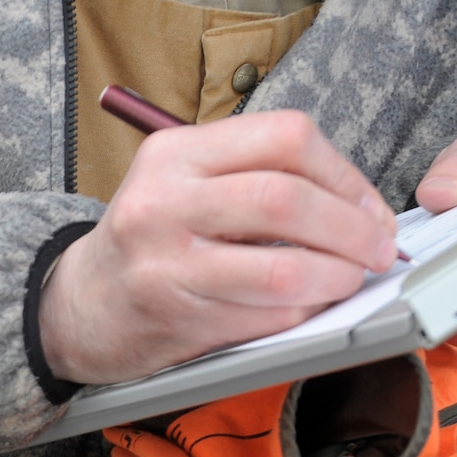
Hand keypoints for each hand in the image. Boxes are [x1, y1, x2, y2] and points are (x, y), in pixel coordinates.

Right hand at [40, 111, 398, 385]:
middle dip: (353, 228)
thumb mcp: (182, 183)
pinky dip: (305, 313)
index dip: (345, 174)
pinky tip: (310, 307)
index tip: (368, 206)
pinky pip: (265, 316)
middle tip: (379, 249)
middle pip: (287, 200)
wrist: (77, 308)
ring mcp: (167, 264)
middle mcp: (165, 202)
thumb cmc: (147, 244)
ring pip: (282, 268)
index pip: (284, 138)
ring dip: (337, 277)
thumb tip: (357, 205)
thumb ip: (254, 176)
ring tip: (351, 280)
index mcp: (174, 153)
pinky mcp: (177, 318)